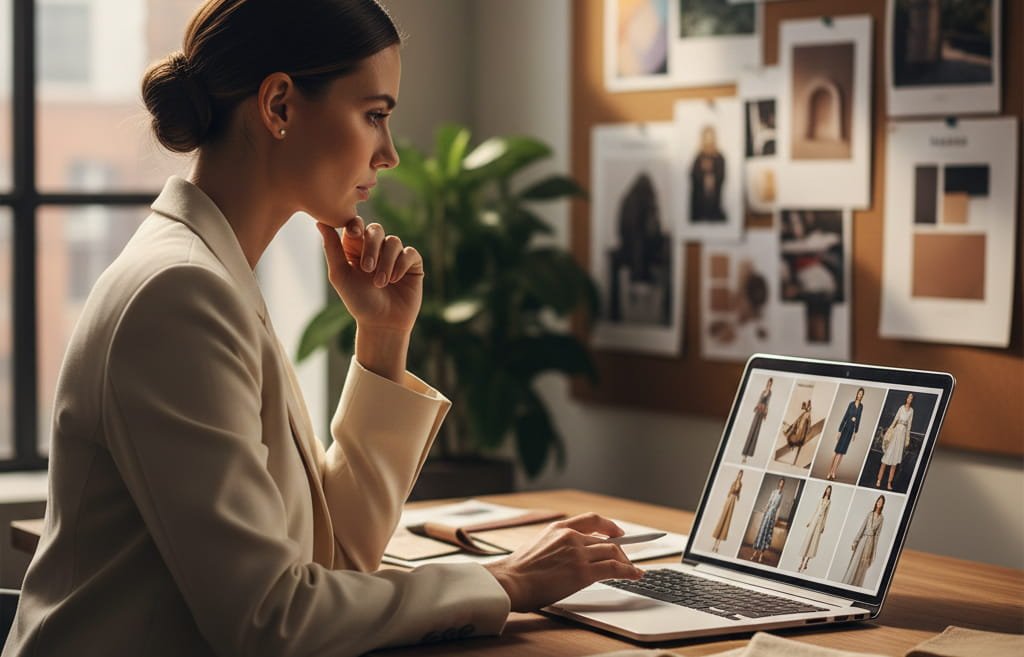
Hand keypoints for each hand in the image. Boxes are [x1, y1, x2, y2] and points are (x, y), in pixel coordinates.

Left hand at [317, 218, 422, 333]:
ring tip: (380, 283)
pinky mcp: (412, 263)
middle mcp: (376, 248)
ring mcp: (395, 255)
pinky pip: (409, 253)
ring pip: (393, 241)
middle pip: (376, 230)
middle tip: (367, 269)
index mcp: (356, 248)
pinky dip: (401, 265)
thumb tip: (319, 222)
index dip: (356, 225)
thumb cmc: (358, 301)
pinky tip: (395, 280)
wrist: (382, 323)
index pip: (357, 225)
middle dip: (371, 247)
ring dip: (386, 262)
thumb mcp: (340, 275)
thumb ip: (331, 248)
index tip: (354, 234)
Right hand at [483, 513, 643, 611]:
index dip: (610, 525)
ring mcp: (578, 553)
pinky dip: (628, 571)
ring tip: (633, 570)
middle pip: (606, 540)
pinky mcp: (583, 571)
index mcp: (558, 528)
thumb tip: (570, 557)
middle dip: (621, 551)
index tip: (619, 532)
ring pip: (613, 552)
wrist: (511, 581)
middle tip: (627, 560)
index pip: (592, 520)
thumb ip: (557, 546)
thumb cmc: (518, 571)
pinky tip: (635, 574)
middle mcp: (571, 536)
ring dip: (626, 562)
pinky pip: (614, 568)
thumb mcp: (538, 546)